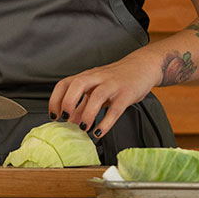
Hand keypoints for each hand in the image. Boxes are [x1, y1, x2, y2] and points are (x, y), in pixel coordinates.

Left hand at [48, 51, 163, 139]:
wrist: (144, 66)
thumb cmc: (119, 78)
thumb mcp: (98, 87)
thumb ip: (84, 102)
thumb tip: (71, 120)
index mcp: (88, 76)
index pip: (65, 83)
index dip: (56, 100)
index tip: (54, 116)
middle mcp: (99, 78)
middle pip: (78, 84)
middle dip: (68, 102)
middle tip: (66, 120)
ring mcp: (113, 84)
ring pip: (97, 95)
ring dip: (87, 113)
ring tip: (84, 128)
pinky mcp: (127, 93)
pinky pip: (116, 108)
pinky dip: (106, 122)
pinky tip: (100, 131)